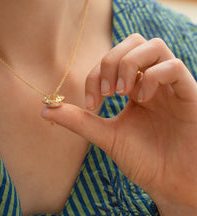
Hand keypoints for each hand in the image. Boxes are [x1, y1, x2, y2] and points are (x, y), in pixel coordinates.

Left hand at [41, 34, 196, 212]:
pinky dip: (152, 77)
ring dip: (130, 64)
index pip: (112, 58)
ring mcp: (172, 85)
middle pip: (134, 41)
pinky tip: (143, 99)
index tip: (91, 103)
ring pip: (154, 45)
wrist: (171, 185)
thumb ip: (79, 120)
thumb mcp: (106, 135)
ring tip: (123, 93)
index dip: (95, 74)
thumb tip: (44, 110)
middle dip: (112, 61)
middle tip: (107, 92)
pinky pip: (174, 66)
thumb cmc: (143, 160)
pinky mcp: (190, 93)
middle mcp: (153, 79)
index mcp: (134, 85)